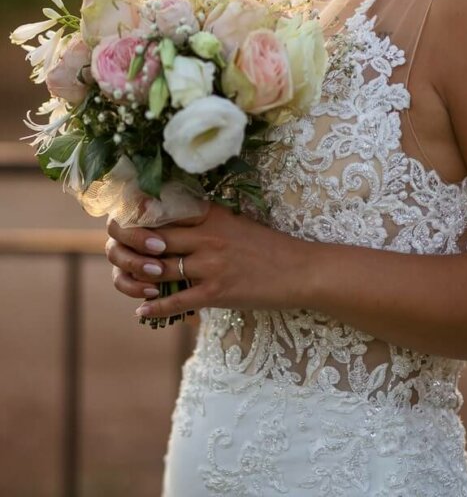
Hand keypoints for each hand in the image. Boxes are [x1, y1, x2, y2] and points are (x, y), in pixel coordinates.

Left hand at [105, 203, 309, 321]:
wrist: (299, 270)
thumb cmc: (268, 247)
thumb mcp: (236, 223)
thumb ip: (206, 220)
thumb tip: (176, 222)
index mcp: (210, 216)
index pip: (163, 212)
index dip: (135, 216)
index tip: (117, 219)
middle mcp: (207, 237)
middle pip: (152, 239)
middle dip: (125, 244)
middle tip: (111, 249)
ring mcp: (211, 265)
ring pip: (158, 270)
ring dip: (136, 277)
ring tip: (127, 281)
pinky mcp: (217, 292)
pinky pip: (176, 300)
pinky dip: (155, 307)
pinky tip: (142, 310)